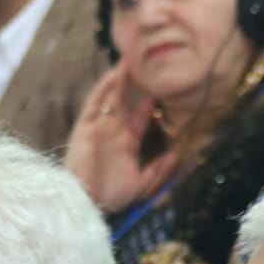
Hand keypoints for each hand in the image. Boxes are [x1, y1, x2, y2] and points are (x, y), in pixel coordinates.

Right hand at [65, 62, 179, 214]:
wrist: (88, 205)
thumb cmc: (113, 198)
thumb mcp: (143, 184)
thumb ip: (160, 169)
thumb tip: (178, 154)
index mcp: (128, 142)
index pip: (143, 115)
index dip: (153, 99)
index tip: (165, 82)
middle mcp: (114, 130)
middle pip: (126, 100)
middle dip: (135, 81)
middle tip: (146, 60)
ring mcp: (99, 127)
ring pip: (111, 97)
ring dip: (120, 79)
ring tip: (130, 59)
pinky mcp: (85, 128)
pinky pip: (94, 104)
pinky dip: (103, 89)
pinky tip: (114, 75)